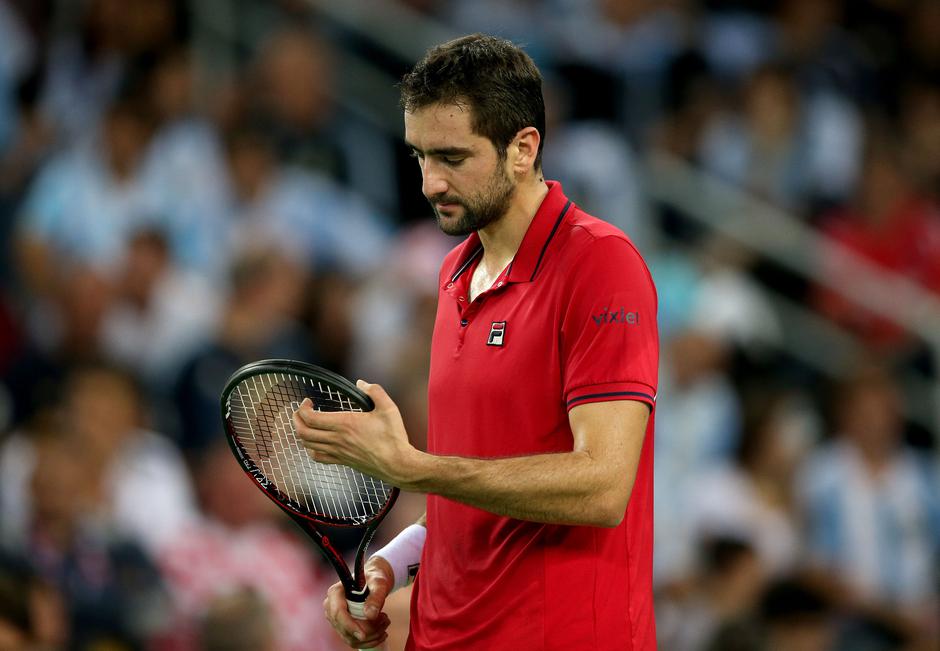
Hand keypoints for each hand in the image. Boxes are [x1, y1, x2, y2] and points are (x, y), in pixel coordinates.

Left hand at [293, 380, 416, 484]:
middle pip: (303, 431)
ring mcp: (338, 452)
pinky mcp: (342, 461)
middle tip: (301, 411)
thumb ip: (375, 391)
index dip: (303, 408)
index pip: (310, 418)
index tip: (308, 401)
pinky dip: (310, 448)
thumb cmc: (393, 437)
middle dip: (296, 419)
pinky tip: (316, 442)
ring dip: (301, 432)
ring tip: (306, 423)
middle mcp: (337, 439)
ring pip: (307, 444)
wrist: (397, 464)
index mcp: (345, 424)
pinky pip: (317, 457)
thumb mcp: (388, 408)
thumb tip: (361, 383)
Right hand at [323, 556, 393, 648]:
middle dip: (366, 630)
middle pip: (344, 628)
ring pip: (350, 637)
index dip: (349, 625)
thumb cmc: (374, 578)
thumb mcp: (379, 583)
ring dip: (371, 636)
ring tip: (385, 622)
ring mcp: (336, 619)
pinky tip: (382, 632)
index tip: (364, 635)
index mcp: (335, 592)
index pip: (338, 613)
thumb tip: (370, 614)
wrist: (373, 582)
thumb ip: (376, 596)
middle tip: (385, 619)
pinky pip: (353, 640)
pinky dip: (369, 640)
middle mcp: (331, 607)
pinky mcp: (343, 627)